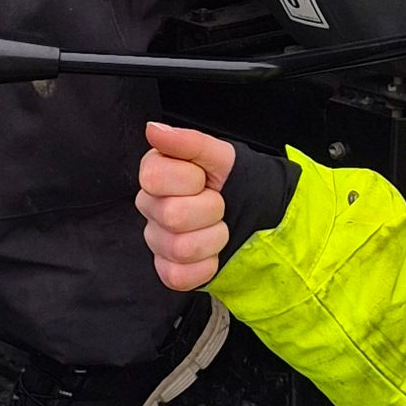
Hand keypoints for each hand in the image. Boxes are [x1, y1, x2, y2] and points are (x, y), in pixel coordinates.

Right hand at [137, 121, 237, 290]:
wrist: (255, 214)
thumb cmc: (234, 184)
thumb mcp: (221, 156)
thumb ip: (188, 142)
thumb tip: (154, 130)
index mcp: (156, 174)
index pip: (154, 177)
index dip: (190, 179)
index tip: (204, 179)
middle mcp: (150, 207)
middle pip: (172, 215)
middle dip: (210, 210)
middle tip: (218, 204)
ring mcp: (157, 241)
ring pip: (180, 247)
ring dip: (213, 238)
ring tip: (217, 227)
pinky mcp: (168, 270)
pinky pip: (179, 276)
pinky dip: (206, 266)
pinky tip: (212, 252)